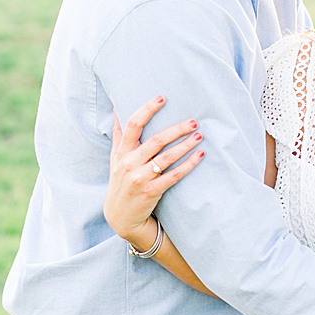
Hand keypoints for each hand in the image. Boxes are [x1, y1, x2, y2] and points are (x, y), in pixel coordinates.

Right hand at [104, 94, 203, 244]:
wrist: (120, 217)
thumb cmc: (120, 182)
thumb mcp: (115, 159)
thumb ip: (118, 135)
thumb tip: (117, 109)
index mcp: (121, 152)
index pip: (132, 125)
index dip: (147, 110)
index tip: (162, 97)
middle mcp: (129, 163)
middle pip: (155, 141)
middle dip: (176, 129)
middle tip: (193, 121)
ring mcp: (141, 178)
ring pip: (166, 158)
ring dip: (184, 145)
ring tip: (199, 136)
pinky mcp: (152, 191)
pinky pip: (174, 176)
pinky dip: (188, 165)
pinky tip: (199, 156)